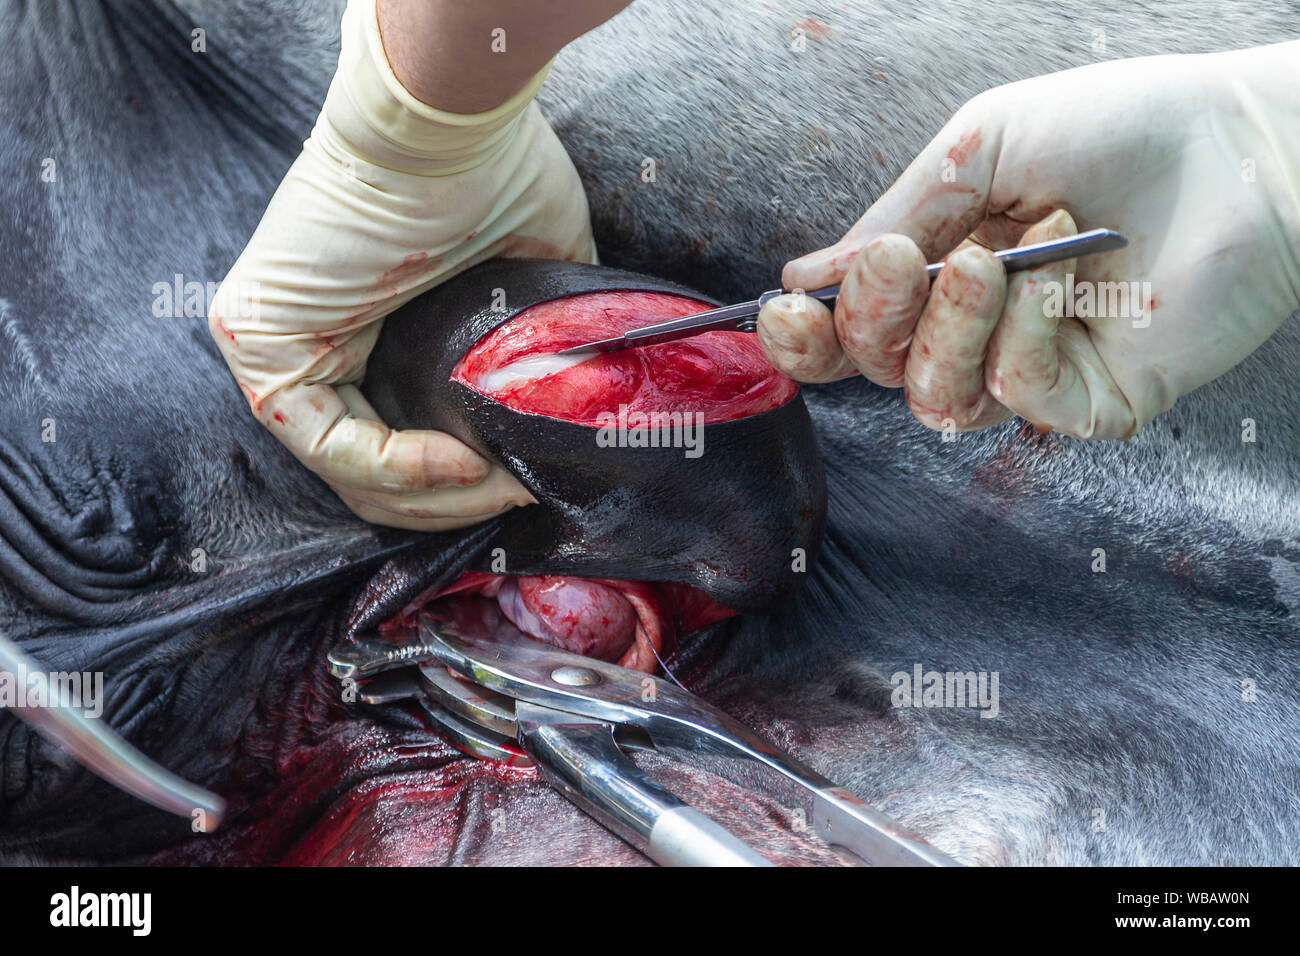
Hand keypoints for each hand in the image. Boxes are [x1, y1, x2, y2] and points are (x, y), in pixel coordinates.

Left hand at [208, 0, 596, 529]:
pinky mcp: (260, 342)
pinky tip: (462, 462)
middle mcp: (315, 346)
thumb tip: (569, 418)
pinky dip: (401, 467)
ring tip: (501, 482)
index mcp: (369, 333)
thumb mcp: (529, 286)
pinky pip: (329, 442)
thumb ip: (533, 353)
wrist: (450, 118)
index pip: (399, 446)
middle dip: (454, 504)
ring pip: (350, 473)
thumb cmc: (489, 175)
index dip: (465, 486)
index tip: (526, 481)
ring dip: (436, 496)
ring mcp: (278, 347)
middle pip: (374, 477)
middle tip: (520, 494)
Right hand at [758, 42, 1299, 438]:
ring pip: (934, 397)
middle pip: (877, 370)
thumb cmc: (1118, 129)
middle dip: (871, 319)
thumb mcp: (979, 149)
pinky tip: (1063, 275)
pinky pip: (1015, 394)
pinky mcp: (1090, 403)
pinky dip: (1025, 332)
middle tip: (901, 259)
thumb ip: (893, 215)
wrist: (1243, 147)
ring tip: (996, 257)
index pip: (851, 333)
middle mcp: (975, 331)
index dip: (808, 335)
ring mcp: (1030, 370)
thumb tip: (805, 273)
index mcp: (940, 274)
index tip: (784, 308)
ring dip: (948, 325)